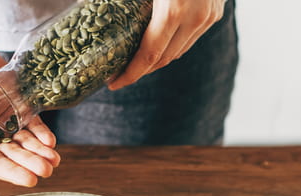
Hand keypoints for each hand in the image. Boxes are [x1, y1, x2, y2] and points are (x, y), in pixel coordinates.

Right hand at [0, 44, 59, 188]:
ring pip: (26, 142)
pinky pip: (33, 124)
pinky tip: (50, 141)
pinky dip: (42, 133)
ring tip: (54, 160)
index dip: (12, 172)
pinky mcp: (19, 108)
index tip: (29, 180)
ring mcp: (6, 122)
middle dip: (30, 163)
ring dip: (40, 152)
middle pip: (13, 155)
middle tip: (46, 170)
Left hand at [107, 0, 223, 89]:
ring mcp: (208, 17)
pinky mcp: (216, 12)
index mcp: (172, 10)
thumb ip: (120, 1)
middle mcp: (194, 18)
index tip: (113, 83)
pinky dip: (172, 44)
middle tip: (118, 72)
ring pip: (179, 51)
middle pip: (164, 59)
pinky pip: (190, 37)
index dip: (130, 74)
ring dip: (157, 59)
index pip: (148, 56)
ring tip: (135, 59)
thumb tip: (84, 5)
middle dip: (140, 70)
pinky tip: (157, 40)